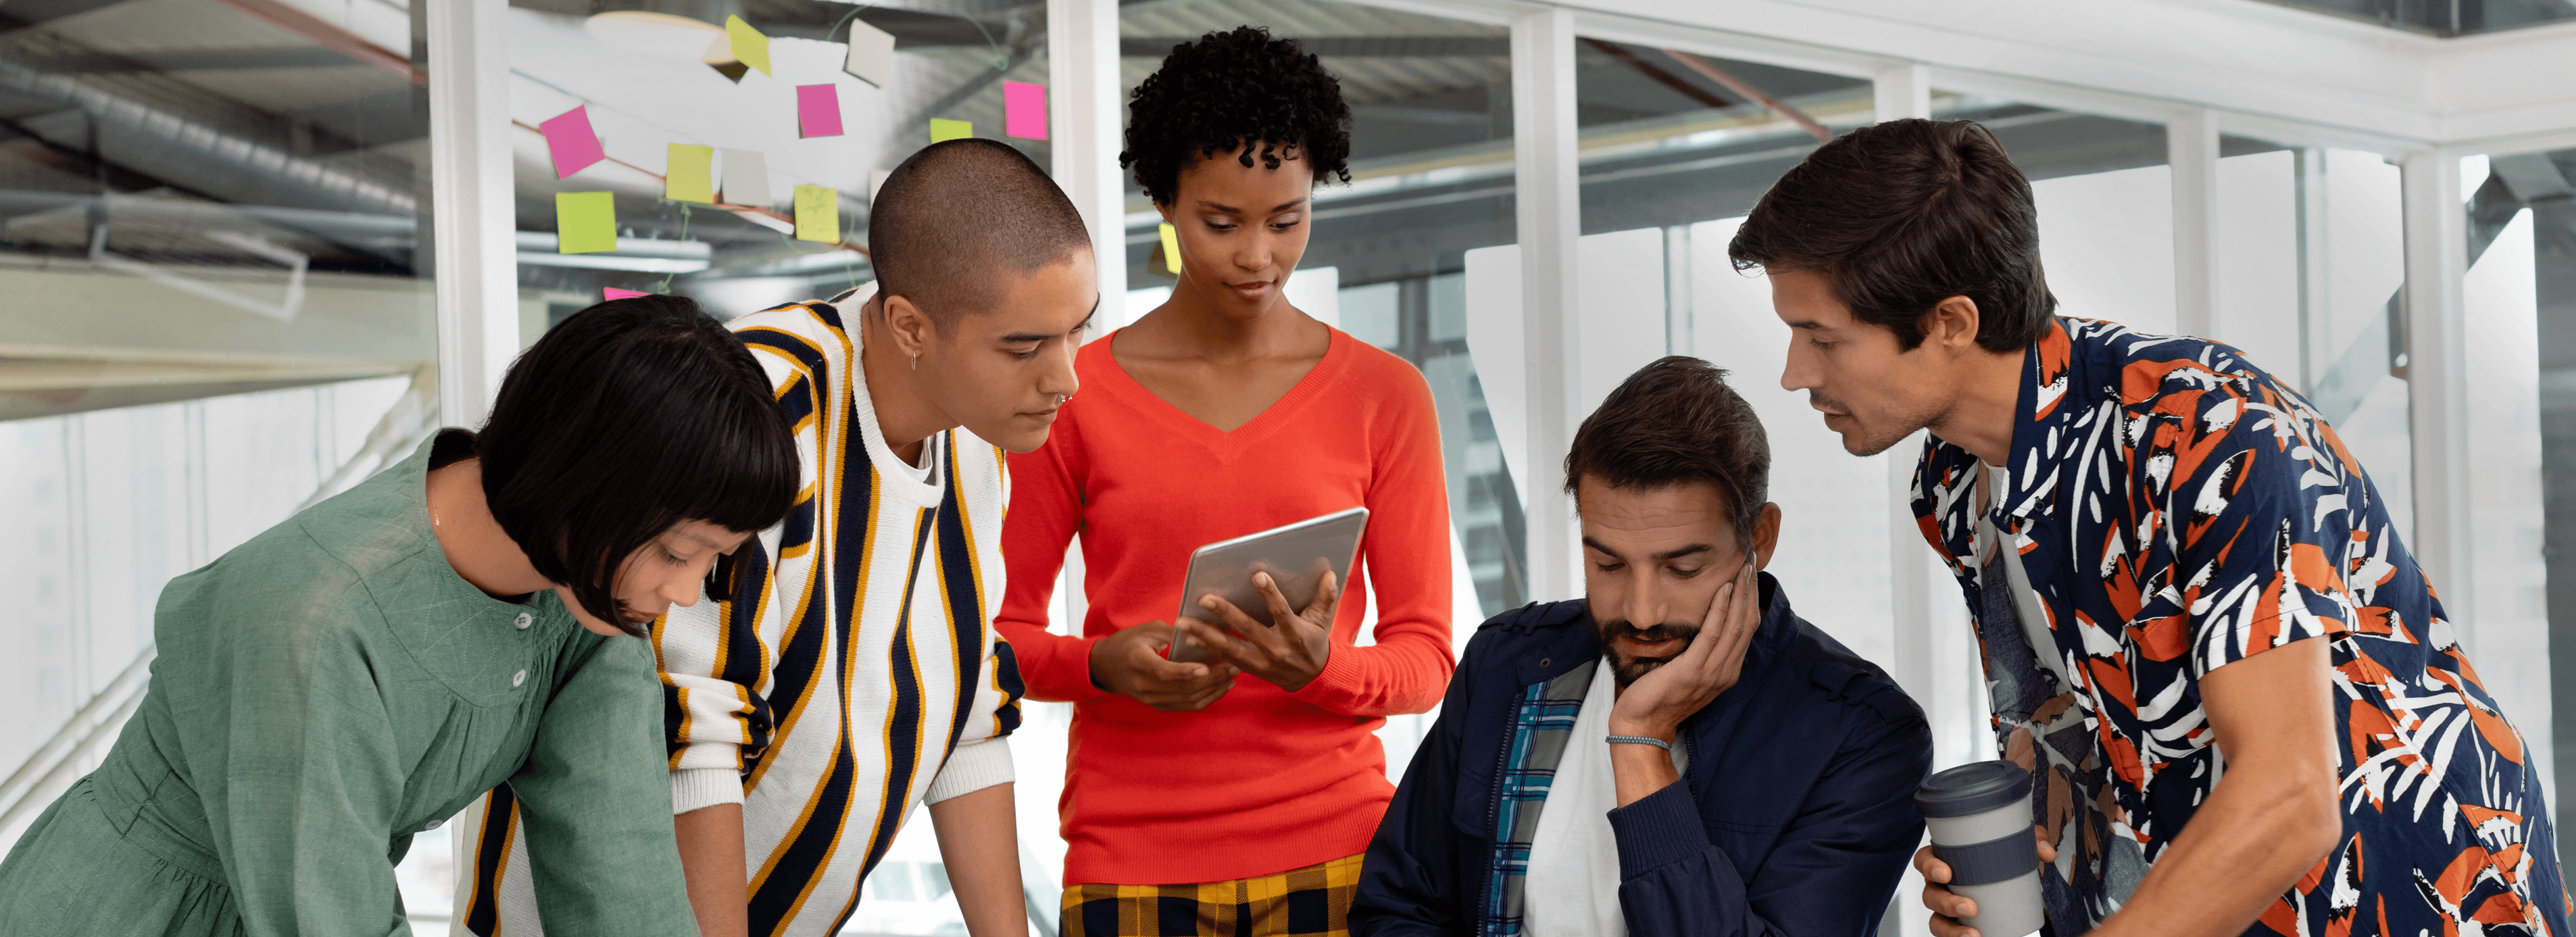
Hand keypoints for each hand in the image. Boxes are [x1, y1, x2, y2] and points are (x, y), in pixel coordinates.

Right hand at [1089, 621, 1236, 710]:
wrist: (1106, 666)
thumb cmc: (1129, 642)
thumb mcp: (1148, 630)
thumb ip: (1176, 632)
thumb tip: (1208, 630)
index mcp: (1138, 662)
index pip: (1164, 671)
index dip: (1186, 671)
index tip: (1207, 667)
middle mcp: (1143, 686)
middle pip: (1182, 687)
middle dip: (1211, 678)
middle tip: (1234, 665)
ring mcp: (1151, 699)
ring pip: (1188, 699)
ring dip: (1214, 689)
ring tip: (1233, 675)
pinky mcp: (1158, 706)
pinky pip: (1187, 706)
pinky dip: (1207, 699)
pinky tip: (1222, 688)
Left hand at [1174, 570, 1338, 692]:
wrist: (1313, 679)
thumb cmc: (1315, 641)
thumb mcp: (1324, 620)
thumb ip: (1326, 597)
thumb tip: (1331, 574)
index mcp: (1296, 634)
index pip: (1282, 612)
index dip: (1270, 594)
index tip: (1257, 575)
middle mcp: (1277, 650)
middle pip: (1248, 629)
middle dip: (1225, 613)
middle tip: (1204, 599)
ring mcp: (1262, 662)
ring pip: (1229, 648)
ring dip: (1204, 635)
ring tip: (1183, 623)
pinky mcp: (1251, 669)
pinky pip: (1225, 660)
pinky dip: (1207, 650)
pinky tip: (1189, 641)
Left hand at [1605, 561, 1759, 740]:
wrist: (1641, 725)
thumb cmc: (1658, 695)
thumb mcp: (1688, 671)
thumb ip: (1702, 651)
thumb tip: (1703, 622)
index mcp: (1726, 672)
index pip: (1747, 629)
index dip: (1752, 599)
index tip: (1751, 572)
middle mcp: (1725, 672)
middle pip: (1747, 624)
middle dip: (1751, 590)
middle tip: (1752, 560)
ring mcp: (1711, 673)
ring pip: (1735, 626)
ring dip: (1741, 593)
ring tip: (1743, 567)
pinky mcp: (1692, 671)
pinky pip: (1712, 635)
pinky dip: (1721, 610)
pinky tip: (1723, 589)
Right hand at [1917, 825, 2055, 936]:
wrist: (2014, 883)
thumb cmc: (2003, 858)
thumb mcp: (2018, 844)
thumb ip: (2032, 841)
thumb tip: (2047, 853)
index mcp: (1945, 860)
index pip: (1924, 861)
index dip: (1929, 867)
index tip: (1946, 872)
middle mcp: (1940, 886)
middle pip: (1929, 895)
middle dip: (1946, 903)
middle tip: (1970, 907)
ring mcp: (1946, 908)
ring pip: (1936, 921)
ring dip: (1951, 930)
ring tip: (1974, 934)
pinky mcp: (1957, 925)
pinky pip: (1950, 935)